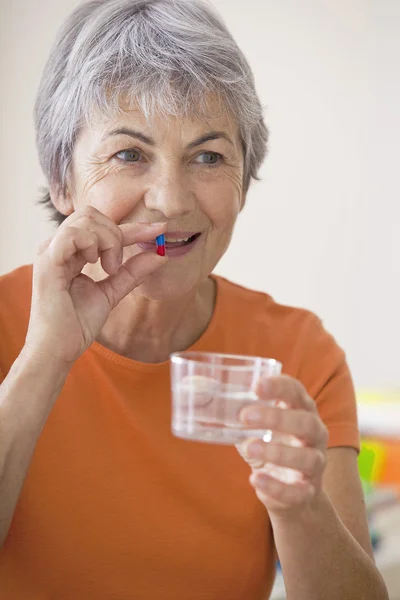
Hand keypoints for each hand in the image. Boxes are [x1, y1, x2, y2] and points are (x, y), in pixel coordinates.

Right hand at [24, 206, 166, 367]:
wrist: (60, 348)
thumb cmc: (78, 323)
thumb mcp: (112, 292)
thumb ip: (132, 272)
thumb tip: (160, 254)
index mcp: (70, 251)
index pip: (102, 227)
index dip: (134, 227)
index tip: (160, 230)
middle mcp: (57, 246)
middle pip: (92, 214)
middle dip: (117, 234)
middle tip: (117, 266)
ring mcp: (50, 251)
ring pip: (86, 220)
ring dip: (108, 241)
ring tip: (108, 268)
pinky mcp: (47, 261)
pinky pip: (73, 234)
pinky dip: (93, 244)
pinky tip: (96, 265)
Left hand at [237, 375, 327, 517]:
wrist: (289, 488)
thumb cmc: (268, 443)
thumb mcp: (253, 424)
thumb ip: (232, 407)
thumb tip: (194, 387)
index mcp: (301, 410)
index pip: (297, 392)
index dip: (280, 386)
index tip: (257, 386)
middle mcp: (314, 434)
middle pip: (306, 423)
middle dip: (276, 418)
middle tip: (245, 416)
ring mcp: (315, 464)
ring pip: (308, 458)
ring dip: (277, 452)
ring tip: (249, 448)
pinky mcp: (308, 491)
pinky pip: (298, 492)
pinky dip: (277, 487)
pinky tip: (255, 479)